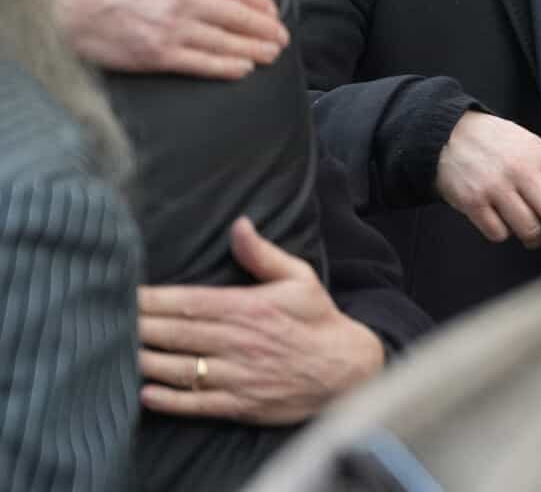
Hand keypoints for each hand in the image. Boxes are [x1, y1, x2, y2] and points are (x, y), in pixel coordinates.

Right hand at [34, 0, 287, 78]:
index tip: (270, 8)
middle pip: (235, 14)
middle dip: (262, 26)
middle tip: (281, 37)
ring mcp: (168, 28)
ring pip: (224, 40)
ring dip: (253, 48)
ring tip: (271, 54)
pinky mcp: (152, 54)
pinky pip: (200, 62)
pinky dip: (225, 67)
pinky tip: (242, 70)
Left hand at [137, 218, 383, 425]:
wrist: (347, 370)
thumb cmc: (317, 320)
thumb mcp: (299, 278)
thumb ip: (263, 254)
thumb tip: (239, 224)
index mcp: (248, 308)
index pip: (187, 301)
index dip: (151, 299)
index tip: (123, 293)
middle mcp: (237, 342)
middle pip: (174, 333)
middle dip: (137, 327)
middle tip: (105, 320)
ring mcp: (236, 375)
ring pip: (178, 369)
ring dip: (144, 362)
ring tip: (115, 355)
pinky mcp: (239, 404)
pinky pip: (194, 404)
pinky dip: (167, 401)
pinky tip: (145, 394)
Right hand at [435, 112, 540, 267]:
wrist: (445, 134)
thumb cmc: (496, 142)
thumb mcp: (530, 149)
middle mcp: (524, 172)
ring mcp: (498, 188)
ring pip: (529, 230)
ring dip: (532, 236)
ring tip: (524, 220)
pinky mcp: (474, 203)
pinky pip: (499, 234)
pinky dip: (502, 232)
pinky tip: (496, 215)